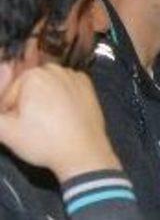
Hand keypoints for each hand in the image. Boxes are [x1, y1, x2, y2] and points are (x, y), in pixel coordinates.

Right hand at [0, 65, 120, 181]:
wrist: (82, 152)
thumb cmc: (44, 141)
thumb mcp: (6, 131)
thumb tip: (1, 113)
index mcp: (32, 76)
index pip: (9, 92)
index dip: (8, 111)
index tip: (15, 125)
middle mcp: (54, 70)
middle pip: (29, 87)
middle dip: (25, 104)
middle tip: (30, 125)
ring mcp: (74, 76)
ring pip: (48, 87)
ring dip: (43, 100)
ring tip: (47, 123)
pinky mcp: (88, 85)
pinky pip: (67, 88)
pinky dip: (62, 98)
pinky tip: (63, 116)